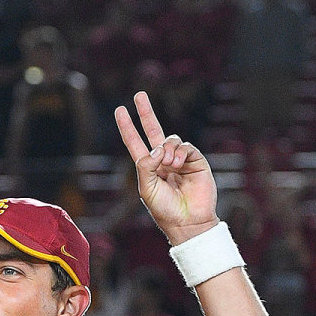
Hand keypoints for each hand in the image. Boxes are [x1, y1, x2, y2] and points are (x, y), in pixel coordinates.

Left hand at [115, 91, 217, 244]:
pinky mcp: (195, 161)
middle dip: (146, 112)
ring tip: (169, 165)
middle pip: (153, 130)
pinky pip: (185, 146)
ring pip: (170, 139)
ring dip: (167, 149)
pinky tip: (177, 164)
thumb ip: (146, 166)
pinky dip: (179, 152)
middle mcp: (163, 160)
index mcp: (148, 167)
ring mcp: (180, 159)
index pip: (135, 142)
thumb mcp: (147, 188)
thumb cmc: (164, 210)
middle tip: (139, 94)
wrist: (188, 221)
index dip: (127, 127)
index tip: (120, 110)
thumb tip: (157, 148)